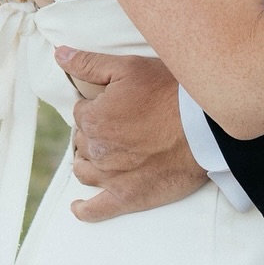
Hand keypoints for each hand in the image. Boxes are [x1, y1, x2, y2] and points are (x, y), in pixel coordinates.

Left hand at [56, 47, 207, 222]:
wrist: (204, 128)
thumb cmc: (169, 93)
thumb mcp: (128, 68)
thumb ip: (88, 63)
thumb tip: (59, 54)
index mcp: (93, 119)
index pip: (82, 112)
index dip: (98, 105)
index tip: (118, 103)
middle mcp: (96, 150)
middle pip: (82, 141)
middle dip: (94, 132)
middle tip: (119, 124)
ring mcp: (110, 177)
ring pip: (84, 170)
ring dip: (88, 161)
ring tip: (103, 154)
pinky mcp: (128, 197)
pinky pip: (97, 210)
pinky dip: (85, 209)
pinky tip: (79, 207)